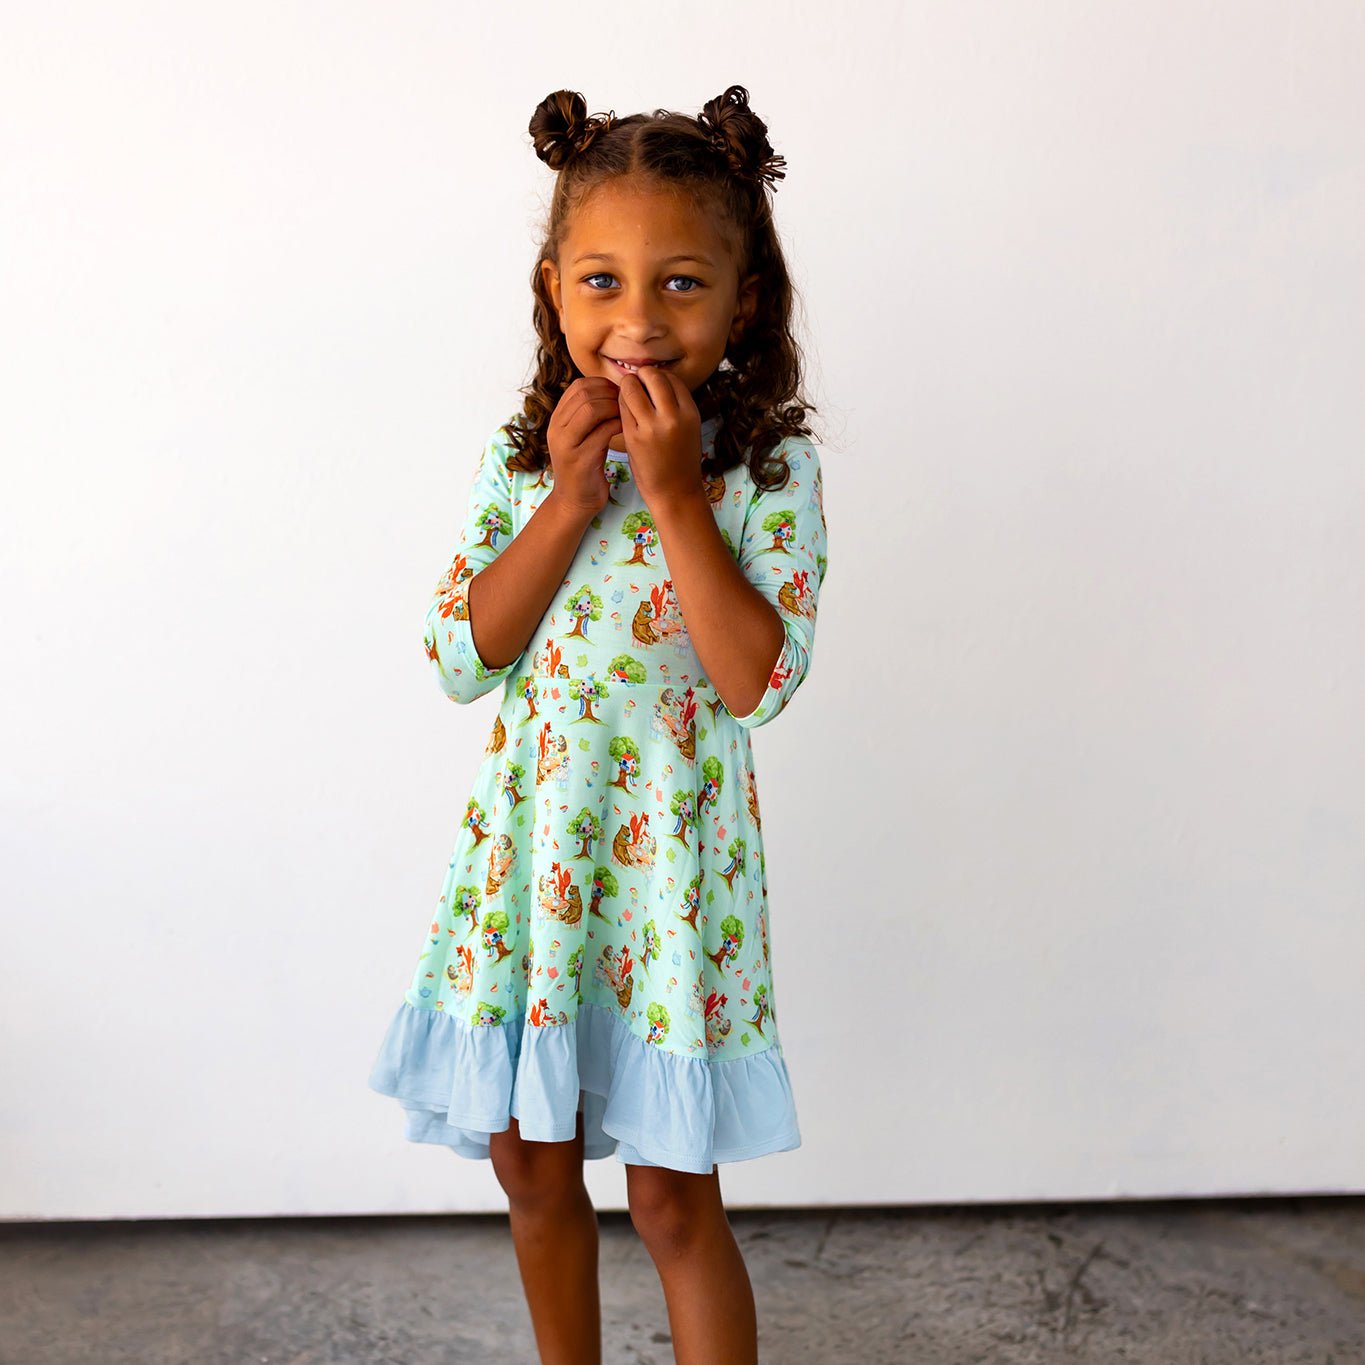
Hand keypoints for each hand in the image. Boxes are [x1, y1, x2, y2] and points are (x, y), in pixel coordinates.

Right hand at [545, 377, 623, 517]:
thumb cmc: (585, 467)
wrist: (575, 501)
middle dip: (610, 394)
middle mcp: (556, 429)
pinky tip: (627, 429)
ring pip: (591, 409)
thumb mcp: (581, 437)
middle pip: (584, 394)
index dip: (602, 384)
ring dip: (614, 407)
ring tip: (627, 415)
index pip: (578, 387)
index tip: (619, 393)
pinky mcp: (580, 460)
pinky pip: (602, 432)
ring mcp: (566, 444)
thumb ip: (588, 415)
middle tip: (627, 403)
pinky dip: (618, 425)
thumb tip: (611, 389)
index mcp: (556, 420)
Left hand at [617, 365, 705, 506]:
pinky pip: (621, 408)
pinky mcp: (634, 437)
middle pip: (652, 376)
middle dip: (641, 376)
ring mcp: (652, 427)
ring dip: (626, 387)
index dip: (658, 377)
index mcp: (690, 412)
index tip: (650, 385)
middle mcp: (673, 416)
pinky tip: (622, 411)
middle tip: (636, 385)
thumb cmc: (680, 460)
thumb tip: (654, 380)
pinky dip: (619, 404)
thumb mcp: (688, 428)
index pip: (671, 378)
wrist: (675, 493)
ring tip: (627, 397)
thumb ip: (675, 406)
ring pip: (632, 388)